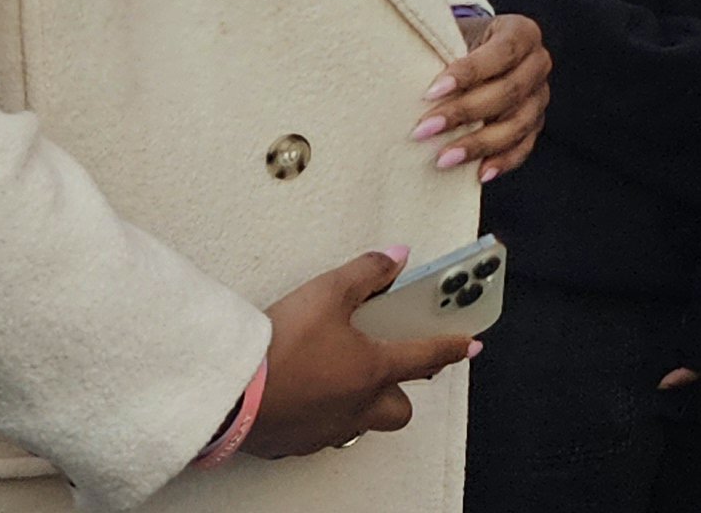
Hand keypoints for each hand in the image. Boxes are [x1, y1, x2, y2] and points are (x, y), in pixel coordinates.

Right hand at [245, 249, 469, 455]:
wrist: (231, 392)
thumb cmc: (281, 347)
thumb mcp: (328, 293)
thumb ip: (367, 272)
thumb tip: (395, 257)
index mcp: (374, 370)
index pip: (426, 356)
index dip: (452, 348)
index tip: (470, 345)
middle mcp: (357, 406)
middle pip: (399, 409)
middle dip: (404, 390)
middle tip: (393, 366)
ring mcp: (326, 429)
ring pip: (361, 424)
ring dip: (362, 405)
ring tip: (345, 380)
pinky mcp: (294, 442)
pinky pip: (321, 434)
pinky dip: (323, 416)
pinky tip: (307, 397)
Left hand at [415, 12, 549, 180]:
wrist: (470, 56)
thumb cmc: (455, 45)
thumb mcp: (450, 36)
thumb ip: (441, 50)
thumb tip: (404, 76)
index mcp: (522, 32)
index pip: (503, 51)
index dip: (469, 72)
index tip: (430, 92)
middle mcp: (538, 63)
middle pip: (510, 90)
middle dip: (464, 112)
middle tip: (423, 129)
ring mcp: (539, 96)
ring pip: (518, 123)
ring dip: (479, 143)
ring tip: (442, 158)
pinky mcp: (534, 124)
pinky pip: (524, 146)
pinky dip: (502, 161)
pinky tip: (478, 173)